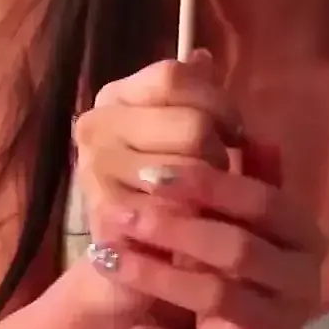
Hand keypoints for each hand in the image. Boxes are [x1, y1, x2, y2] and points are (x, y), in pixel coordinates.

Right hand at [66, 51, 242, 317]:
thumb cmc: (167, 200)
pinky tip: (197, 228)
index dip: (217, 101)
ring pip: (192, 168)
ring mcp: (96, 170)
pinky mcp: (108, 215)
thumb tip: (201, 56)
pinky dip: (199, 222)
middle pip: (192, 124)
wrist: (128, 272)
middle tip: (217, 174)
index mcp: (113, 98)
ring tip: (203, 203)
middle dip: (220, 152)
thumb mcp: (186, 141)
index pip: (174, 76)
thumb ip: (196, 100)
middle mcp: (95, 127)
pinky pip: (180, 210)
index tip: (233, 129)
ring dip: (212, 191)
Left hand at [88, 140, 326, 328]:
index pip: (260, 201)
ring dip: (157, 278)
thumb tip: (246, 131)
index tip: (151, 174)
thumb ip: (251, 181)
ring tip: (106, 260)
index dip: (206, 185)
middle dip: (172, 229)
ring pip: (218, 297)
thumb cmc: (251, 273)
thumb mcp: (254, 226)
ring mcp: (282, 324)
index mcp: (305, 233)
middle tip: (118, 213)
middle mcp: (304, 277)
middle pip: (237, 248)